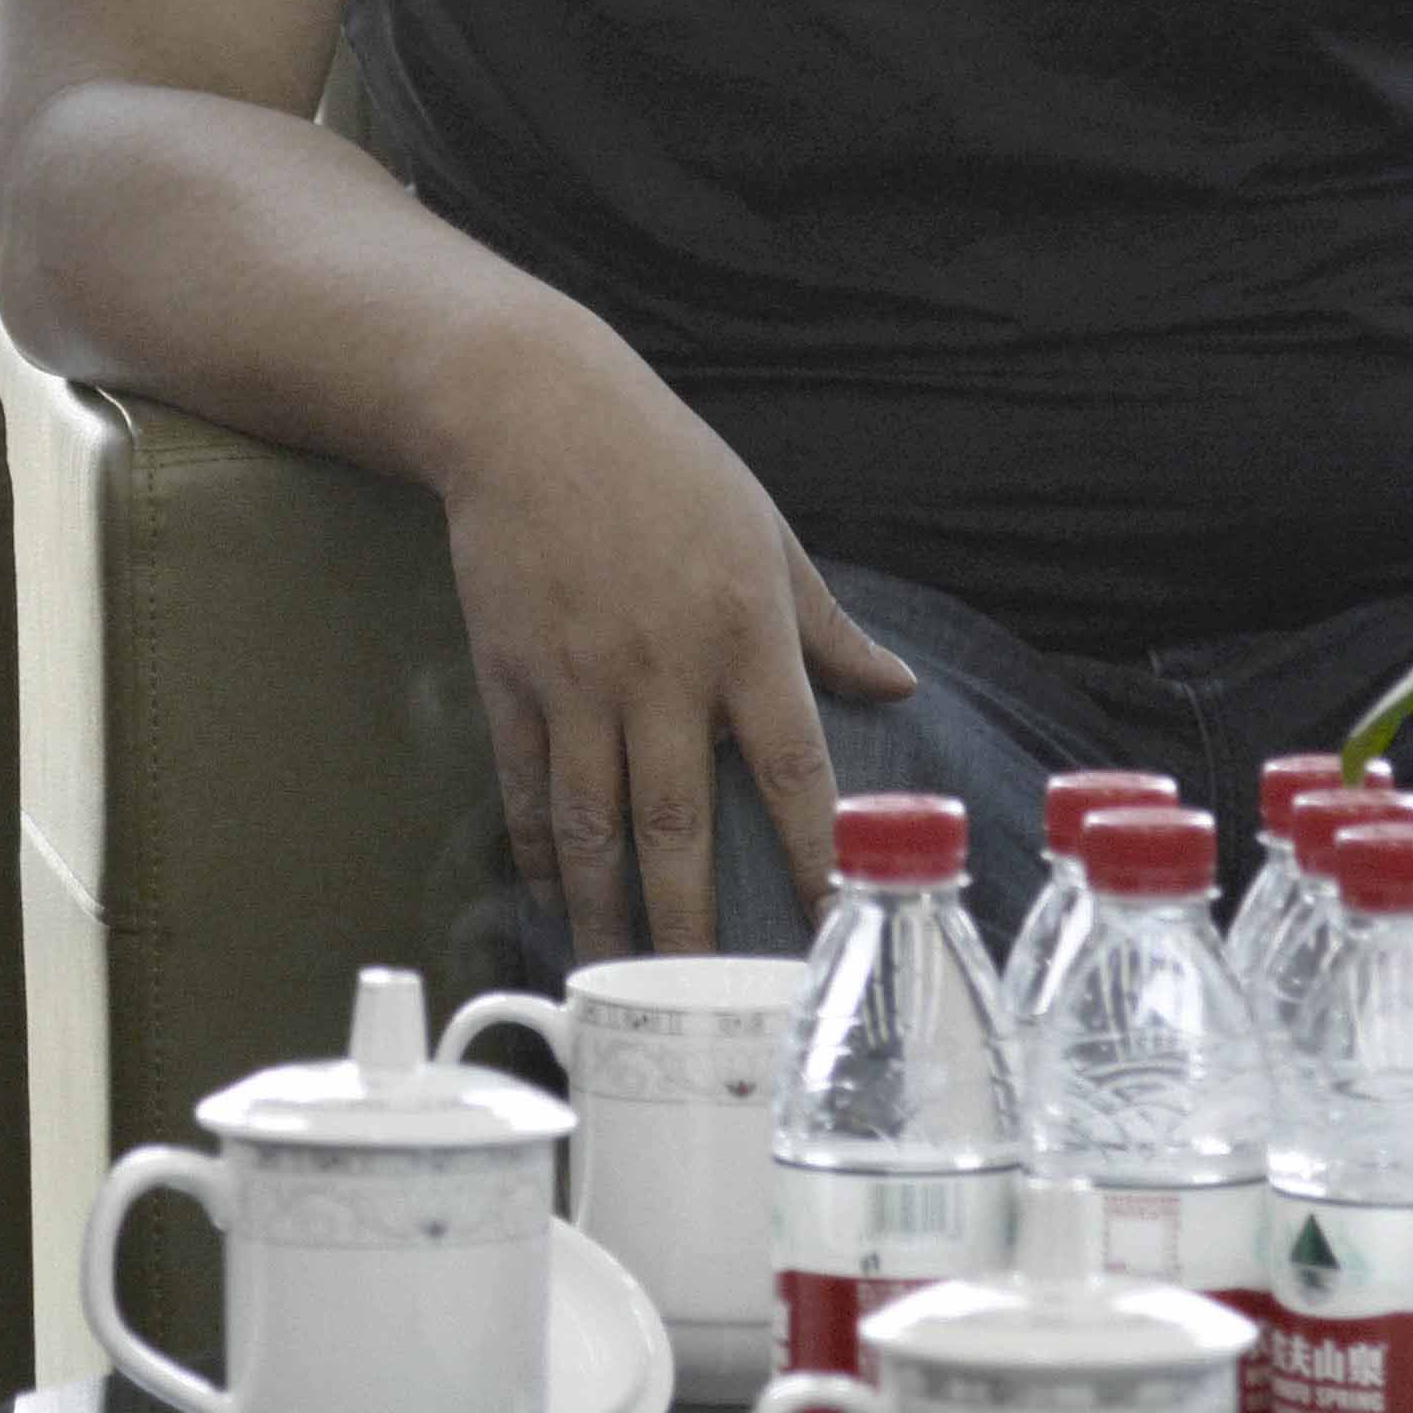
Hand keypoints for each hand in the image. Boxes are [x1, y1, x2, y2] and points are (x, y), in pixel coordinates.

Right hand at [438, 350, 913, 956]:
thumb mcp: (767, 534)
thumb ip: (831, 628)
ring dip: (610, 913)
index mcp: (745, 634)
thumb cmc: (663, 466)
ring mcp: (579, 677)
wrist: (530, 409)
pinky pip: (526, 786)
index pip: (793, 773)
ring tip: (622, 983)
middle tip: (709, 1003)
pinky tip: (555, 895)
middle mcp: (663, 668)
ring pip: (595, 825)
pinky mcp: (511, 674)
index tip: (829, 930)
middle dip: (695, 927)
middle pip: (681, 827)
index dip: (813, 863)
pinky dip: (540, 851)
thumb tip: (900, 689)